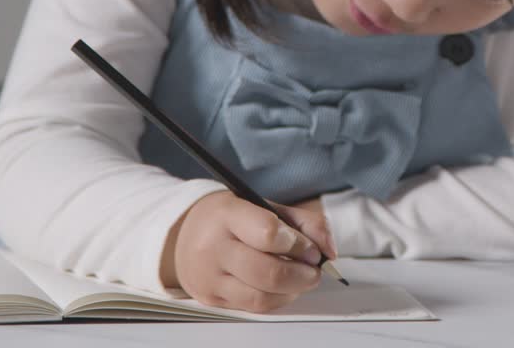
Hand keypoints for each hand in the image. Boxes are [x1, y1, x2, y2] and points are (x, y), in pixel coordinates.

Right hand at [160, 191, 336, 313]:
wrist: (184, 235)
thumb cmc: (232, 219)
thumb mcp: (265, 206)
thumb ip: (304, 222)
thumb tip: (329, 251)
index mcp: (227, 214)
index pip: (268, 233)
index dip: (298, 245)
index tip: (312, 250)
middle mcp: (213, 247)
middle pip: (267, 272)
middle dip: (302, 274)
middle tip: (314, 270)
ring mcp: (209, 276)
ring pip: (261, 297)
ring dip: (292, 291)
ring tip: (301, 279)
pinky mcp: (211, 298)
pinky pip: (253, 307)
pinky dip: (277, 300)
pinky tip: (283, 288)